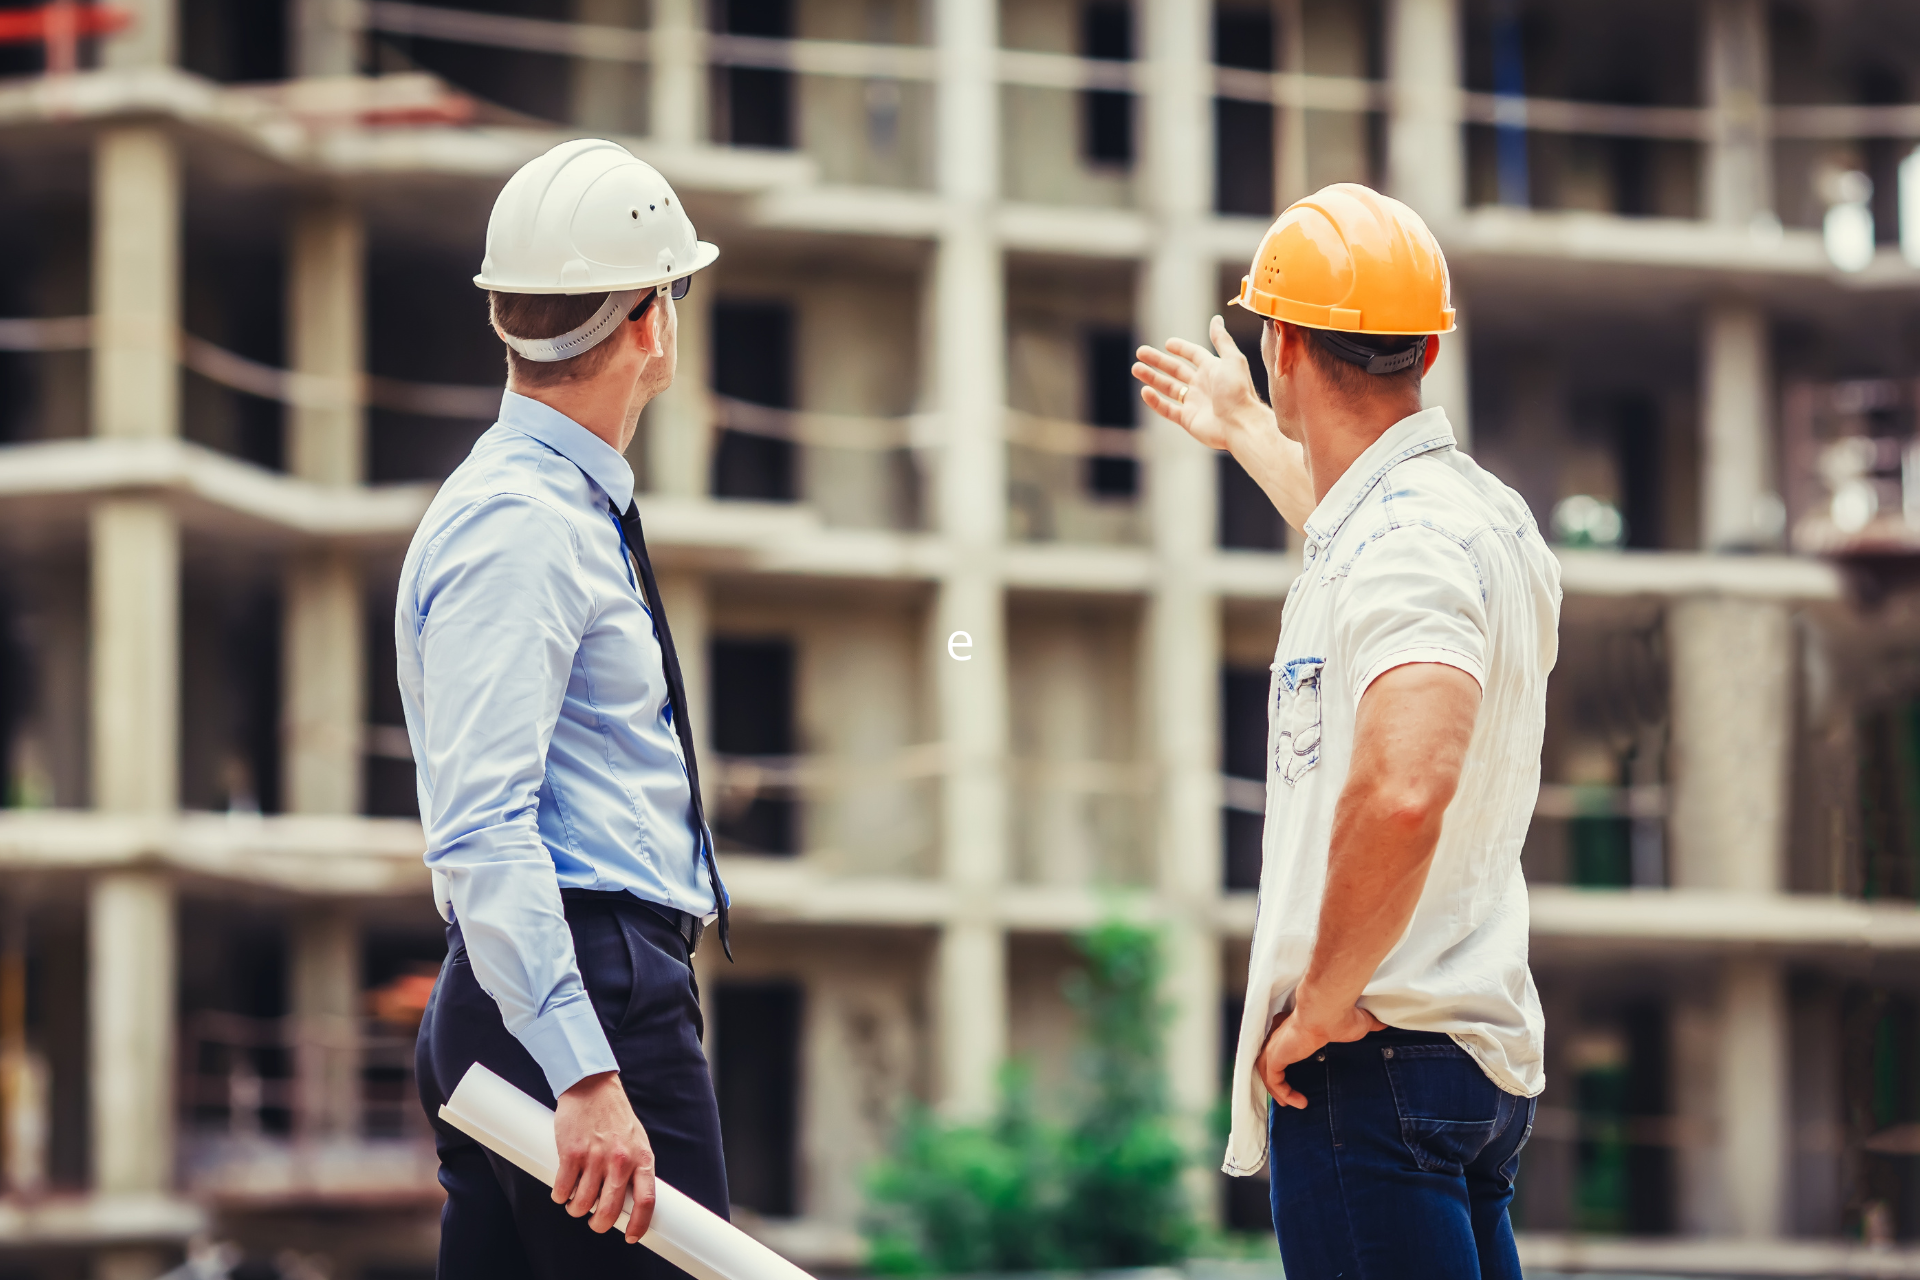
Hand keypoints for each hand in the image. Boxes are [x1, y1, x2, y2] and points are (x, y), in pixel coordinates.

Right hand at [553, 1071, 655, 1242]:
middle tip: (594, 1220)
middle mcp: (620, 1161)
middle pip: (610, 1211)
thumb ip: (636, 1167)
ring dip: (576, 1209)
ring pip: (582, 1205)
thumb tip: (631, 1200)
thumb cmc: (615, 1116)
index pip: (646, 1201)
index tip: (631, 1236)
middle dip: (600, 1223)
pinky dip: (560, 1195)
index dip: (639, 1224)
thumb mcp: (636, 1140)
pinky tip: (563, 1189)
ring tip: (576, 1200)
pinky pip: (562, 1190)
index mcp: (641, 1158)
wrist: (592, 1087)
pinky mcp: (571, 1154)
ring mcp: (594, 1158)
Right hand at [1133, 315, 1275, 451]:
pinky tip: (1145, 391)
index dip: (1181, 348)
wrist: (1240, 423)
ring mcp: (1194, 403)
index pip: (1194, 355)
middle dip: (1158, 361)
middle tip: (1140, 352)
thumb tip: (1217, 318)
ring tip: (1136, 368)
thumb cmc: (1238, 391)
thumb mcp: (1232, 359)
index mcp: (1213, 369)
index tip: (1167, 344)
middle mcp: (1203, 385)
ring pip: (1168, 388)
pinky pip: (1167, 409)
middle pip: (1176, 370)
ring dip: (1152, 378)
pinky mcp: (1188, 419)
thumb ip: (1221, 339)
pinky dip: (1155, 401)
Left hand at [1257, 1004, 1386, 1109]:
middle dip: (1276, 1076)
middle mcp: (1282, 1033)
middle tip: (1287, 1092)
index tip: (1297, 1070)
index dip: (1288, 1056)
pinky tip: (1296, 1102)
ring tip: (1289, 1102)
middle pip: (1271, 1056)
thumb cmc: (1342, 1015)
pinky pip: (1272, 1079)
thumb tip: (1383, 1024)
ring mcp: (1277, 1045)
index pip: (1284, 1042)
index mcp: (1296, 1024)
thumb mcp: (1358, 1024)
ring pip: (1267, 1069)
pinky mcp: (1276, 1056)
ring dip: (1277, 1088)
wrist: (1329, 1010)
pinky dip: (1281, 1092)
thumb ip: (1367, 1025)